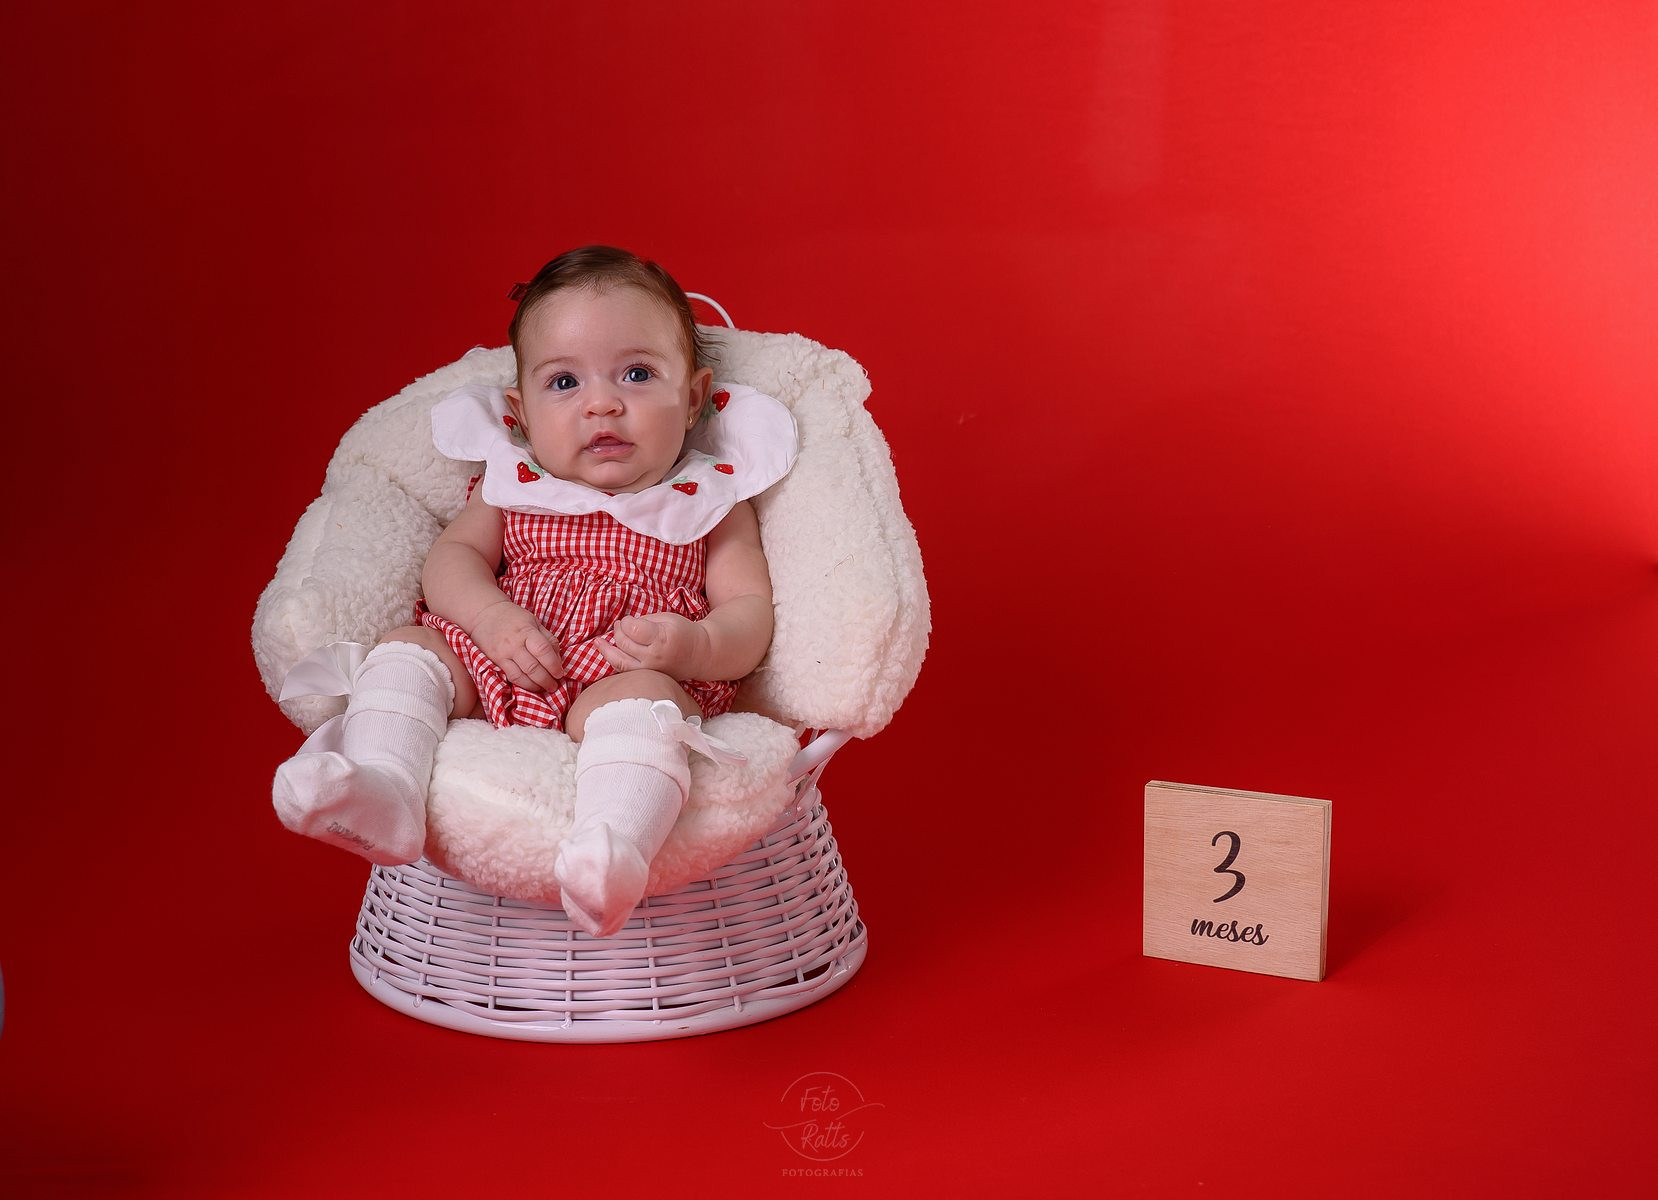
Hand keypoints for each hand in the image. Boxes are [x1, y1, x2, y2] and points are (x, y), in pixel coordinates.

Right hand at [468, 600, 564, 692]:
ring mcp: (503, 653)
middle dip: (546, 680)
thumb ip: (548, 638)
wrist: (484, 614)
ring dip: (535, 686)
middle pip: (533, 667)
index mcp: (527, 631)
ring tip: (544, 688)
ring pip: (521, 675)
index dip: (554, 665)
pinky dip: (523, 684)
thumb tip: (558, 659)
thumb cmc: (513, 617)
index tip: (560, 673)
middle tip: (554, 686)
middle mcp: (514, 643)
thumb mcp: (534, 621)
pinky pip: (511, 676)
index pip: (543, 650)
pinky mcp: (495, 660)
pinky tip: (531, 686)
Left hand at [593, 613, 709, 679]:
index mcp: (661, 639)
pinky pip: (624, 670)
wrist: (699, 655)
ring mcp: (650, 670)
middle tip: (619, 625)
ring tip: (600, 640)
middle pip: (624, 643)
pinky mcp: (647, 677)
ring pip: (619, 660)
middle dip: (618, 631)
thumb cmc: (683, 633)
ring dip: (607, 648)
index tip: (628, 619)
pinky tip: (605, 651)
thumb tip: (625, 625)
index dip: (626, 622)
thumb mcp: (668, 618)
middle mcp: (654, 657)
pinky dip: (612, 660)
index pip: (632, 628)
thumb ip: (645, 621)